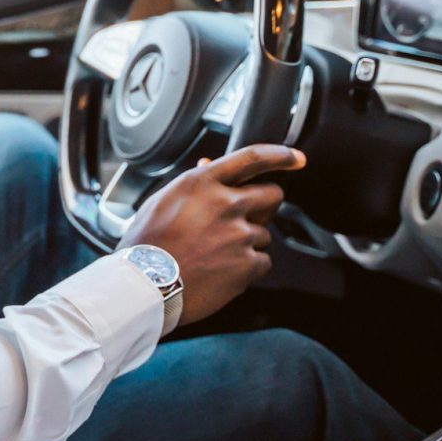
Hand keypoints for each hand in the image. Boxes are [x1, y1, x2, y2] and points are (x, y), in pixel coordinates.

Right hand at [118, 144, 302, 325]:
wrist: (146, 285)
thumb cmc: (147, 243)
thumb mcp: (163, 201)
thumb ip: (193, 183)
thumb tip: (208, 163)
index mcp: (204, 183)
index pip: (252, 158)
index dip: (279, 155)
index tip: (295, 159)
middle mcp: (226, 204)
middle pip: (272, 195)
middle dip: (265, 205)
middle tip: (247, 218)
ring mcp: (240, 235)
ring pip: (264, 233)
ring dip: (248, 242)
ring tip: (216, 254)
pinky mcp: (247, 265)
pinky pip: (262, 261)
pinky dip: (247, 268)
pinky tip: (222, 271)